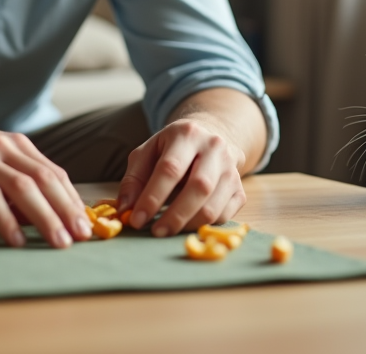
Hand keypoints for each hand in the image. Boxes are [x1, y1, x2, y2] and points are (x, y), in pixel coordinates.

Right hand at [0, 93, 91, 248]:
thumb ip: (1, 180)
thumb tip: (21, 215)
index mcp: (11, 144)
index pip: (52, 172)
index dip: (71, 198)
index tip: (84, 223)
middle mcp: (0, 146)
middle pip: (44, 180)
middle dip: (67, 210)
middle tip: (82, 236)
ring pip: (23, 188)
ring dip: (45, 217)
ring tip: (58, 242)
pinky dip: (6, 219)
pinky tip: (16, 239)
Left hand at [116, 117, 247, 236]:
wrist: (209, 138)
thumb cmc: (171, 149)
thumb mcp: (147, 153)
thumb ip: (133, 179)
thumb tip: (126, 209)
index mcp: (187, 133)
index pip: (171, 168)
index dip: (153, 196)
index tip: (136, 219)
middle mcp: (215, 148)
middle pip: (199, 187)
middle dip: (175, 215)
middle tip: (155, 232)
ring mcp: (231, 169)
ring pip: (214, 205)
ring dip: (188, 225)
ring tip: (168, 231)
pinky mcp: (240, 188)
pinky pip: (225, 215)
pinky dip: (204, 226)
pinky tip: (187, 225)